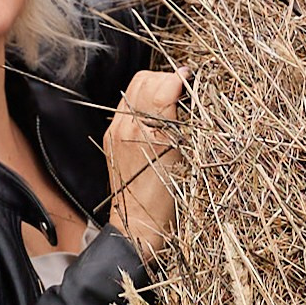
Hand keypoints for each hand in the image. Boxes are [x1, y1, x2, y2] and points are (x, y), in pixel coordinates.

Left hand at [103, 69, 186, 260]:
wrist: (139, 225)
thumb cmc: (168, 201)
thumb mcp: (187, 159)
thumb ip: (186, 122)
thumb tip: (189, 89)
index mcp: (150, 133)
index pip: (163, 85)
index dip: (181, 79)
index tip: (193, 80)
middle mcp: (127, 128)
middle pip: (145, 79)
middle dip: (166, 78)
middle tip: (184, 89)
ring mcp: (116, 132)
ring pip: (133, 88)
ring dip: (154, 86)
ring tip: (171, 99)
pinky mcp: (111, 138)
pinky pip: (126, 105)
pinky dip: (143, 101)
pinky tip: (156, 115)